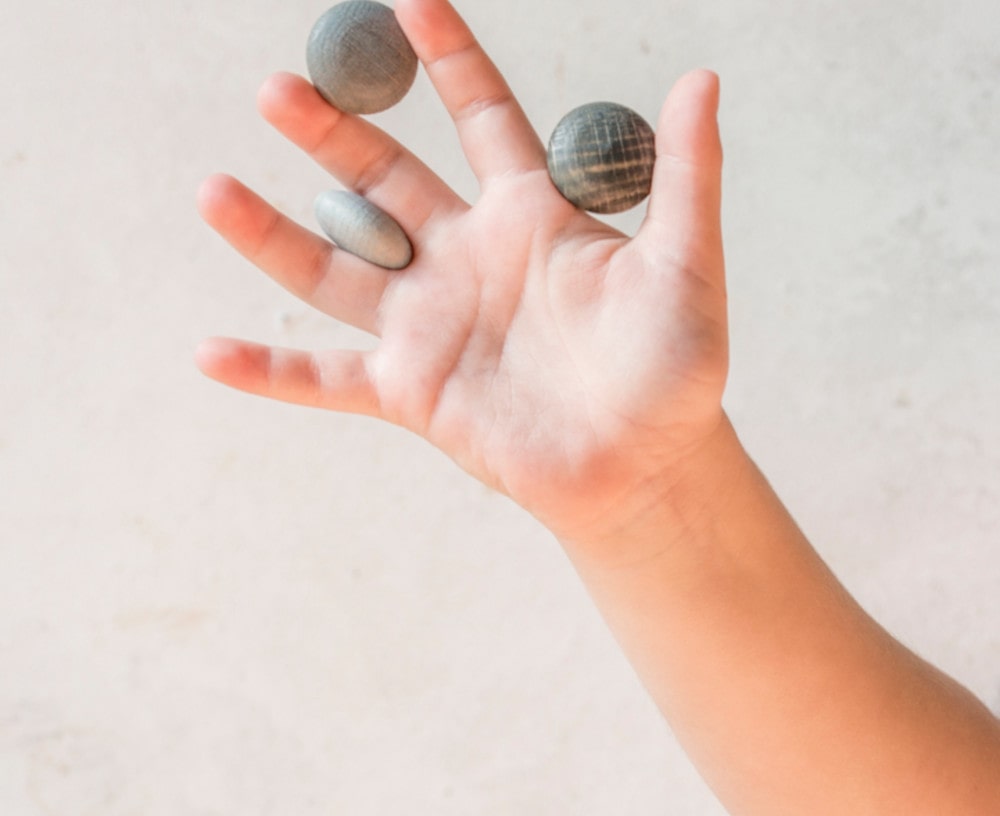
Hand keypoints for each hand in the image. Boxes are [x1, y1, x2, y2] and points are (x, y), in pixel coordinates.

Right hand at [196, 0, 727, 542]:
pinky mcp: (411, 392)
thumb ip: (687, 175)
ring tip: (212, 189)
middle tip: (280, 88)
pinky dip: (269, 372)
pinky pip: (326, 378)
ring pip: (336, 270)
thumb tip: (701, 77)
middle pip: (385, 184)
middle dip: (333, 135)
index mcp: (531, 219)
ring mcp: (432, 328)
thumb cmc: (674, 370)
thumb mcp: (686, 266)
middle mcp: (468, 262)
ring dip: (272, 235)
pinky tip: (209, 354)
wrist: (645, 465)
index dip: (447, 58)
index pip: (480, 117)